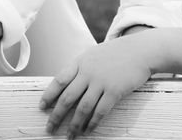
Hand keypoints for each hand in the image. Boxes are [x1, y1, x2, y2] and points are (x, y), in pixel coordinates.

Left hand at [39, 35, 155, 137]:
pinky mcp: (115, 91)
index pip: (59, 80)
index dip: (49, 95)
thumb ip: (80, 68)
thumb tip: (66, 84)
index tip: (41, 107)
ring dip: (75, 124)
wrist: (140, 50)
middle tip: (50, 128)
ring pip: (83, 108)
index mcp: (80, 62)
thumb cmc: (116, 53)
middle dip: (57, 115)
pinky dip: (93, 122)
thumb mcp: (93, 54)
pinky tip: (88, 130)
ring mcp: (101, 82)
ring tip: (70, 135)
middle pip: (68, 97)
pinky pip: (101, 111)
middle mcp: (88, 72)